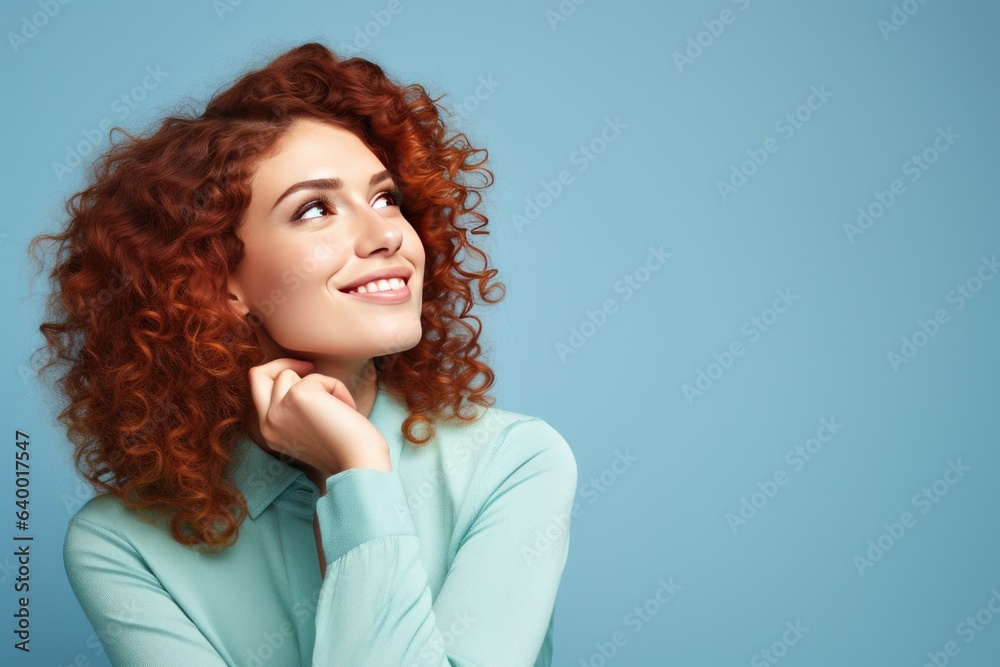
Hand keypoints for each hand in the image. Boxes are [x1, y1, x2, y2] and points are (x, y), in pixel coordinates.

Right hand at [248, 358, 390, 477]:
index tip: (305, 377)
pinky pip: (317, 377)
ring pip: (290, 373)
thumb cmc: (344, 447)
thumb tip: (299, 376)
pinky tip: (347, 409)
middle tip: (311, 368)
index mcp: (268, 432)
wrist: (359, 462)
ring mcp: (279, 409)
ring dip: (320, 383)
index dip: (279, 375)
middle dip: (283, 363)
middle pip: (257, 374)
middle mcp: (268, 422)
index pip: (258, 390)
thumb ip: (293, 408)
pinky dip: (337, 388)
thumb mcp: (307, 428)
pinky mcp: (297, 396)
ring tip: (339, 406)